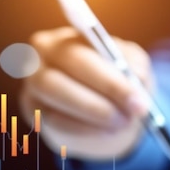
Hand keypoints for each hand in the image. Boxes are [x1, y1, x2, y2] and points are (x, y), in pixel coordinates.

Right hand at [19, 26, 152, 159]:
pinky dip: (83, 128)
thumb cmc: (111, 79)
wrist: (94, 109)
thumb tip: (135, 77)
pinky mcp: (33, 111)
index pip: (79, 55)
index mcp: (61, 39)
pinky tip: (104, 131)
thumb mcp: (128, 65)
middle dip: (97, 101)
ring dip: (91, 114)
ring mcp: (31, 86)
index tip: (137, 99)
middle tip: (129, 115)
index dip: (108, 79)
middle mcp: (38, 58)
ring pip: (53, 100)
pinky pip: (53, 121)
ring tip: (120, 123)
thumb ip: (132, 65)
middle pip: (58, 79)